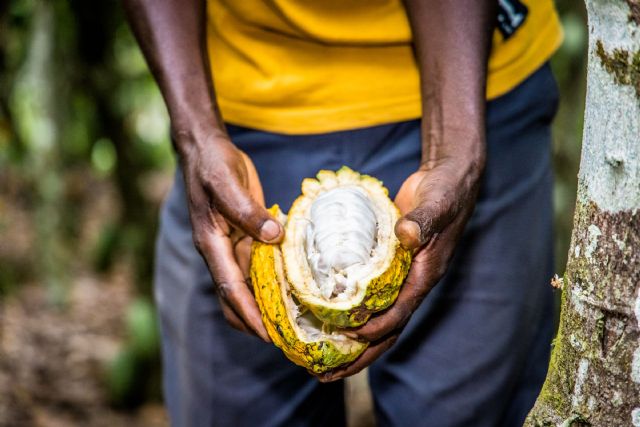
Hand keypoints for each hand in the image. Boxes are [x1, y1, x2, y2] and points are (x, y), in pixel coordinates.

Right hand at [178, 130, 283, 341]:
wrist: (206, 149)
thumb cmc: (212, 165)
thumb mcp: (227, 183)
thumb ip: (247, 211)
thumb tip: (275, 236)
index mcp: (211, 242)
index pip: (229, 287)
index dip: (247, 313)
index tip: (267, 334)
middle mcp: (220, 249)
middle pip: (235, 295)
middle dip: (255, 319)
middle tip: (284, 338)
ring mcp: (232, 243)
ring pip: (248, 282)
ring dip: (266, 301)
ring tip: (293, 320)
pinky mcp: (245, 234)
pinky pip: (258, 263)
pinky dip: (272, 277)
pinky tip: (293, 285)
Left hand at [319, 151, 484, 381]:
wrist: (449, 182)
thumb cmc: (444, 193)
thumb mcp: (436, 205)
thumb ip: (423, 220)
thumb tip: (407, 234)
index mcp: (424, 275)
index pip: (399, 312)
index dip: (377, 328)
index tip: (351, 338)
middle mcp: (412, 284)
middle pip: (386, 330)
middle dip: (359, 356)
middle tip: (325, 375)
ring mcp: (400, 278)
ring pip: (377, 320)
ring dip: (352, 344)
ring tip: (321, 361)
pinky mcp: (389, 268)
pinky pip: (370, 299)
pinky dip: (352, 315)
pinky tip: (327, 319)